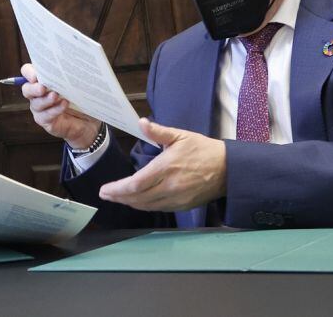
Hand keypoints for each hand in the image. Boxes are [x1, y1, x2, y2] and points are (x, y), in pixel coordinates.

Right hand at [19, 63, 100, 149]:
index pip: (27, 72)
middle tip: (43, 88)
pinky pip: (45, 116)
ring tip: (55, 96)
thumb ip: (70, 70)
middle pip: (26, 89)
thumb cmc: (82, 94)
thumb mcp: (77, 80)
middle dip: (33, 88)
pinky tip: (64, 104)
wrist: (90, 118)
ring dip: (45, 100)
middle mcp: (37, 94)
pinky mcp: (46, 121)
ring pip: (35, 104)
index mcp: (41, 79)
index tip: (36, 75)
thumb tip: (71, 55)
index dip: (28, 73)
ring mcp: (40, 108)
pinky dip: (54, 110)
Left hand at [98, 118, 226, 211]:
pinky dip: (144, 206)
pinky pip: (158, 208)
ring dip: (129, 202)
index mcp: (166, 167)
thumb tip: (141, 122)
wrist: (227, 169)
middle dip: (118, 197)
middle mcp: (169, 186)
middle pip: (138, 197)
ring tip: (116, 198)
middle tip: (105, 195)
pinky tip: (136, 201)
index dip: (118, 189)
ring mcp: (176, 198)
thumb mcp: (180, 136)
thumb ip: (158, 132)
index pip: (136, 183)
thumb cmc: (202, 149)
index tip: (104, 189)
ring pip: (147, 205)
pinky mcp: (182, 205)